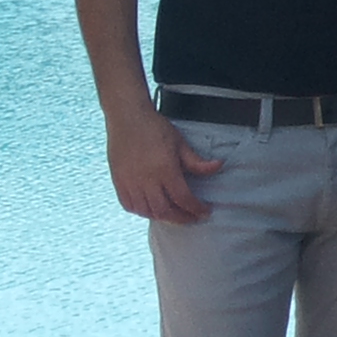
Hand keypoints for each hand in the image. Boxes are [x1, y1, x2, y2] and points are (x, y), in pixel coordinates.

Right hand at [106, 103, 217, 224]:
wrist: (127, 118)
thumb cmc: (155, 129)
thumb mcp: (180, 143)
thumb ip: (197, 161)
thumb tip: (219, 166)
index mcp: (164, 170)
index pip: (183, 198)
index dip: (196, 208)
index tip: (205, 212)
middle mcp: (145, 180)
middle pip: (164, 211)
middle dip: (181, 218)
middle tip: (193, 218)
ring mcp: (129, 182)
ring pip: (146, 211)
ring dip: (163, 217)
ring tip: (175, 215)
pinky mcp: (118, 182)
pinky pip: (129, 205)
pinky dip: (142, 212)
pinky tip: (151, 210)